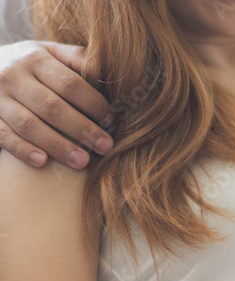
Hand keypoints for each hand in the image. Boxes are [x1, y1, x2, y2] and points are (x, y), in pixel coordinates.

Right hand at [0, 41, 113, 168]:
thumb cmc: (28, 64)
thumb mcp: (48, 52)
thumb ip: (76, 58)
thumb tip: (106, 72)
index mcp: (35, 59)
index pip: (69, 84)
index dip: (93, 104)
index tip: (112, 121)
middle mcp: (13, 76)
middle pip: (52, 107)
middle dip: (82, 129)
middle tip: (105, 146)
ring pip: (29, 124)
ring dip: (58, 145)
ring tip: (82, 161)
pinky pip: (4, 136)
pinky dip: (23, 150)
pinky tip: (42, 162)